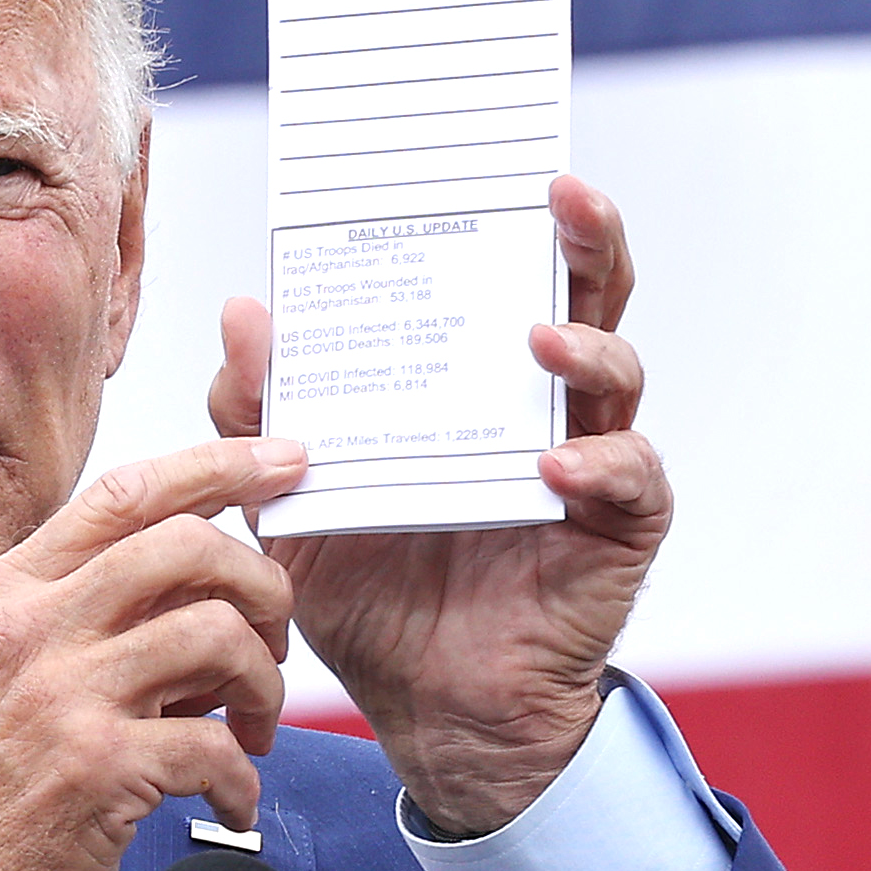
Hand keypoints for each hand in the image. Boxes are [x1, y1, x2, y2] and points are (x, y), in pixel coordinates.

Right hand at [0, 439, 306, 870]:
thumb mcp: (1, 667)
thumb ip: (80, 608)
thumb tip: (195, 570)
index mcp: (7, 591)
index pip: (124, 494)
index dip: (215, 467)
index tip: (279, 464)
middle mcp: (30, 629)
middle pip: (186, 545)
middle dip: (260, 583)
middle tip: (274, 636)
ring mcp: (63, 695)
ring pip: (217, 634)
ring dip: (265, 685)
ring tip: (255, 727)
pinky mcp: (99, 768)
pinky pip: (216, 745)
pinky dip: (244, 778)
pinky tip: (230, 800)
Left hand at [207, 176, 670, 836]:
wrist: (424, 707)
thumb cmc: (369, 587)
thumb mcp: (291, 497)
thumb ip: (258, 412)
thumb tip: (240, 310)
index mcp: (467, 384)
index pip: (498, 279)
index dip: (503, 220)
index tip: (488, 163)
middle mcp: (538, 406)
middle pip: (585, 299)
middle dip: (585, 239)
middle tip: (563, 193)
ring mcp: (587, 462)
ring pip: (619, 374)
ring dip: (587, 344)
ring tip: (540, 339)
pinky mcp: (615, 530)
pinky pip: (630, 480)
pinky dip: (598, 462)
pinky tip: (553, 461)